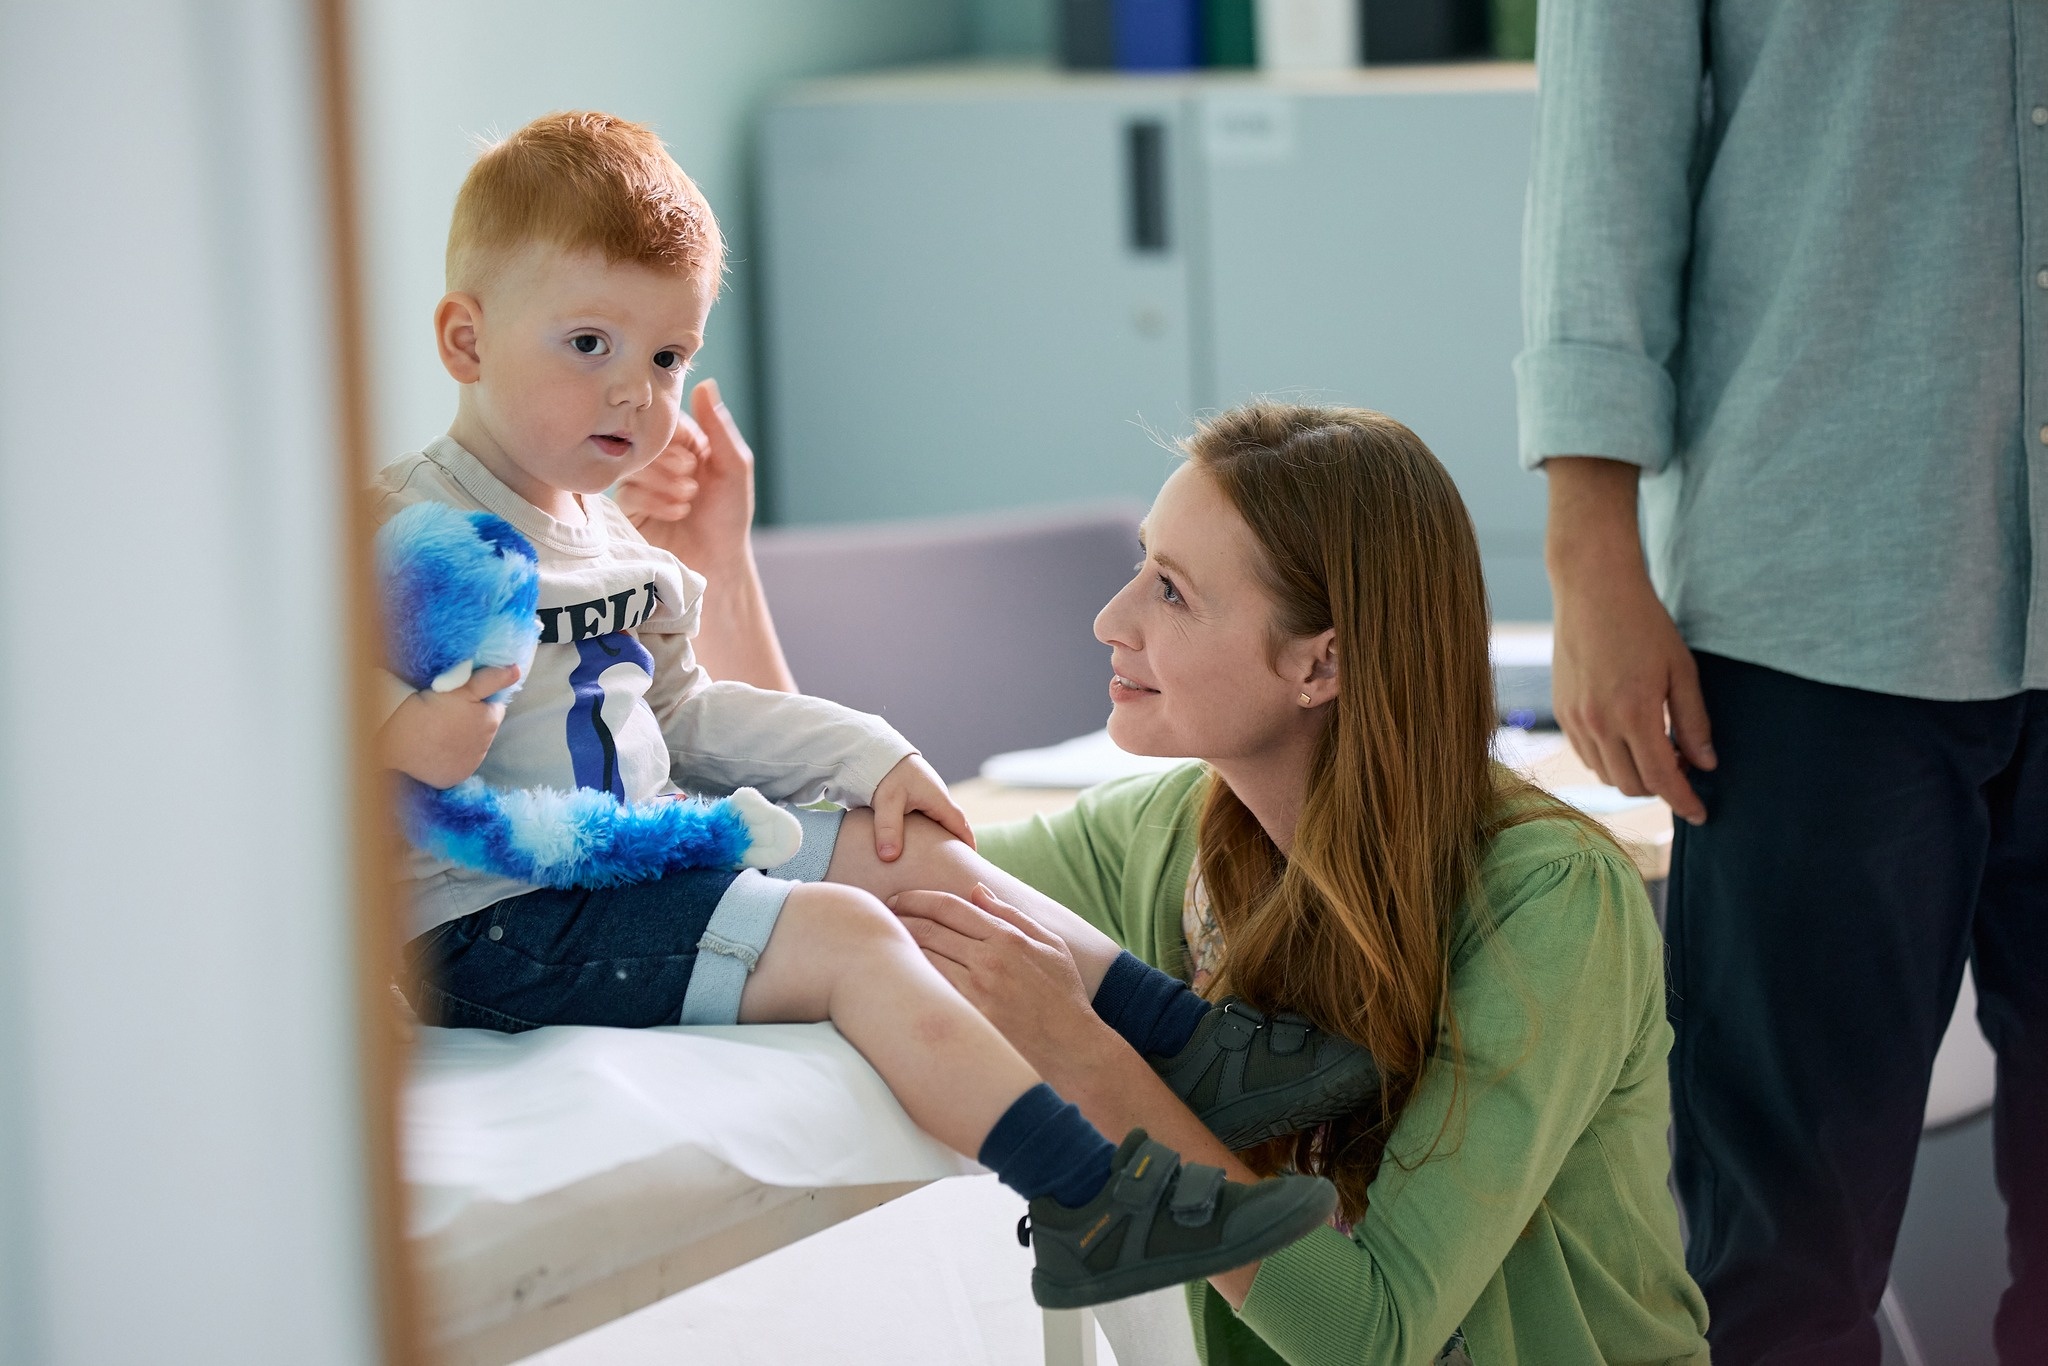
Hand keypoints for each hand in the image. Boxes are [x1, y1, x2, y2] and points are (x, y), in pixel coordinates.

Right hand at [375, 664, 521, 788]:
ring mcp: (469, 765)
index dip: (478, 702)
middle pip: (483, 728)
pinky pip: (457, 764)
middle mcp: (485, 747)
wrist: (396, 740)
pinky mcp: (453, 778)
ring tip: (438, 730)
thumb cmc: (428, 708)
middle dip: (471, 721)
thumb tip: (516, 670)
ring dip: (462, 739)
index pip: (494, 708)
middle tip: (445, 714)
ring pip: (472, 746)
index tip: (459, 700)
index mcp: (490, 722)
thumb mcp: (460, 688)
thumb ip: (491, 679)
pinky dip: (450, 757)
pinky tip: (435, 748)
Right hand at [617, 379, 758, 570]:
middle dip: (672, 462)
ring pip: (635, 466)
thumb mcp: (734, 467)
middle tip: (693, 481)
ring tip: (689, 500)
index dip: (676, 436)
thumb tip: (704, 383)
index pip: (666, 421)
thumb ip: (718, 426)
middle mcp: (659, 460)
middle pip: (645, 441)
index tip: (694, 458)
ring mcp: (640, 483)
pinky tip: (678, 513)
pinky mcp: (627, 509)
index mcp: (685, 444)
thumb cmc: (729, 516)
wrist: (717, 563)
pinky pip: (628, 492)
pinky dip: (656, 501)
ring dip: (666, 484)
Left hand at [868, 753, 973, 860]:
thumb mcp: (886, 802)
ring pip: (939, 819)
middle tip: (958, 863)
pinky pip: (927, 814)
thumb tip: (890, 858)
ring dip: (942, 834)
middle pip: (953, 823)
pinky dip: (928, 828)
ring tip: (939, 855)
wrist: (874, 748)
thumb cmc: (885, 772)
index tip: (972, 862)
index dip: (967, 843)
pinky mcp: (913, 793)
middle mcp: (936, 796)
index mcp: (938, 799)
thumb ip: (889, 830)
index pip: (961, 825)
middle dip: (957, 841)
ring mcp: (925, 794)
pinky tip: (919, 838)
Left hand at [891, 884, 1097, 1070]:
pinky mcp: (968, 1020)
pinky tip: (893, 978)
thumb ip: (1012, 915)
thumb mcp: (1050, 945)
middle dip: (898, 918)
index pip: (949, 907)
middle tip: (879, 916)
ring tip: (879, 942)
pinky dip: (907, 981)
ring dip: (896, 947)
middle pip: (928, 929)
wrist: (1072, 1050)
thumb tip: (977, 891)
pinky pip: (927, 992)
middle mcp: (988, 961)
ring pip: (921, 959)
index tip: (898, 898)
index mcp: (1007, 938)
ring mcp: (976, 992)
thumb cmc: (1062, 997)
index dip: (917, 898)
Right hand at [1545, 457, 1714, 823]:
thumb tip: (1706, 764)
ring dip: (1633, 775)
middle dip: (1661, 788)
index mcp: (1635, 713)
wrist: (1592, 589)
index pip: (1662, 779)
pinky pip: (1587, 755)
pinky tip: (1627, 736)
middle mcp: (1599, 723)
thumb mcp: (1682, 670)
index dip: (1684, 802)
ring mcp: (1576, 719)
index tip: (1700, 815)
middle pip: (1632, 785)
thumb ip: (1694, 722)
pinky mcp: (1561, 711)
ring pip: (1606, 775)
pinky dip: (1610, 759)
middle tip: (1683, 766)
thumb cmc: (1643, 623)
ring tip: (1656, 748)